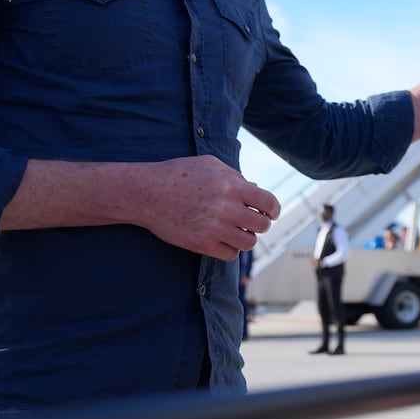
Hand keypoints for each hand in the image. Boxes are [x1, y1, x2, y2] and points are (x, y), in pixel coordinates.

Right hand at [129, 155, 279, 258]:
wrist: (145, 193)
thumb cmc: (177, 174)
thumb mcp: (209, 164)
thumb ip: (235, 176)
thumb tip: (256, 189)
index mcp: (231, 185)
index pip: (268, 202)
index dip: (273, 210)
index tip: (271, 214)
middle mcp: (226, 208)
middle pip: (261, 225)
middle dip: (259, 224)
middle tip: (251, 223)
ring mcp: (214, 228)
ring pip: (248, 243)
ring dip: (246, 238)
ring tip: (237, 232)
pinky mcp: (201, 244)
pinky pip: (230, 254)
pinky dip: (230, 249)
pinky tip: (222, 240)